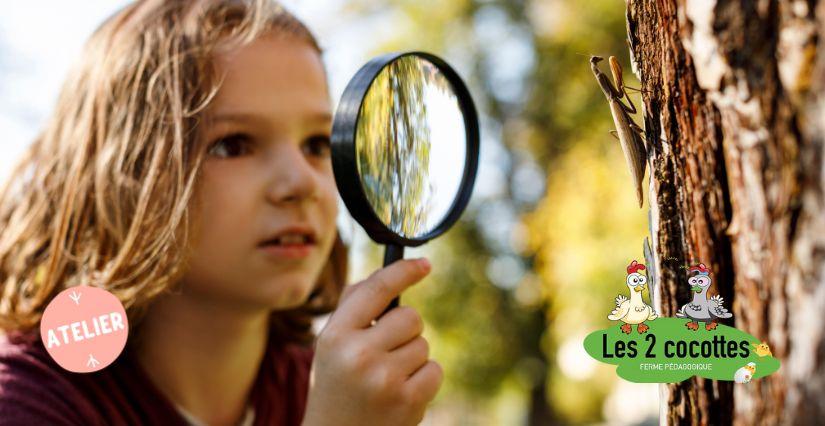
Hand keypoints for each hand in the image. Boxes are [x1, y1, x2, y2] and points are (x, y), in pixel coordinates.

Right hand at [302, 258, 441, 425]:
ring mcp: (384, 379)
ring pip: (423, 345)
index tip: (424, 264)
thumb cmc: (337, 383)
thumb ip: (353, 307)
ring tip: (387, 378)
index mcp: (335, 335)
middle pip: (410, 317)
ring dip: (412, 358)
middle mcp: (358, 355)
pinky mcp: (407, 401)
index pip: (376, 290)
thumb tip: (390, 273)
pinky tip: (400, 393)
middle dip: (405, 331)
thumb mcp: (332, 345)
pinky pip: (434, 370)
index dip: (404, 271)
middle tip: (386, 351)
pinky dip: (424, 379)